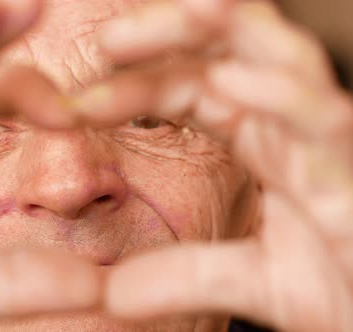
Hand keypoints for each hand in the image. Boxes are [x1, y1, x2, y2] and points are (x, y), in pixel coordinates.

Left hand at [74, 0, 352, 330]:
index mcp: (262, 139)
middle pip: (230, 50)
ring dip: (226, 30)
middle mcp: (290, 126)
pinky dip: (280, 95)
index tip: (77, 102)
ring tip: (176, 10)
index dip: (137, 85)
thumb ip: (179, 277)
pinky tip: (231, 83)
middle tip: (107, 37)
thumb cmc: (337, 288)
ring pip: (281, 57)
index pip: (192, 87)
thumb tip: (111, 293)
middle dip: (171, 31)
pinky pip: (322, 117)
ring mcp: (326, 140)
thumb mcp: (245, 279)